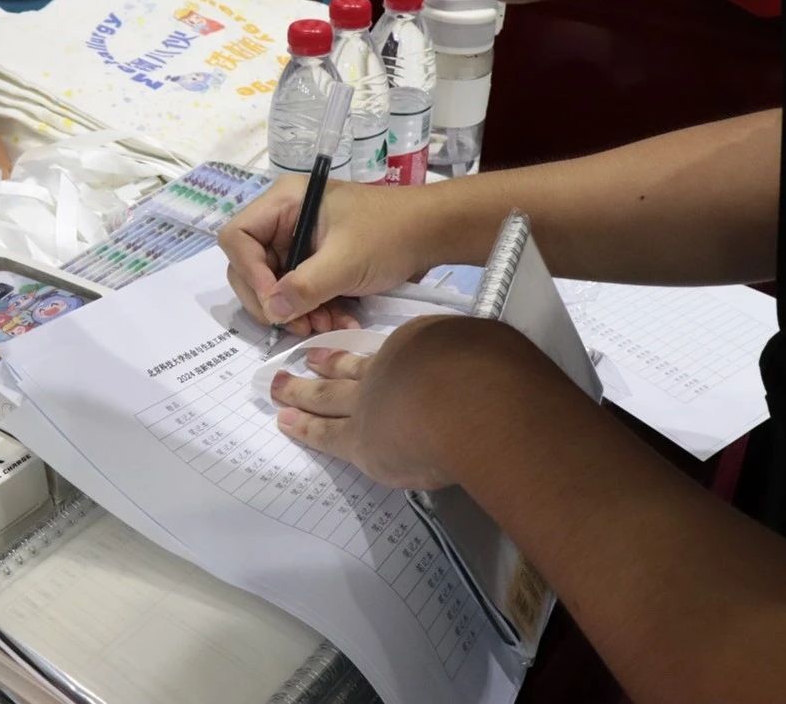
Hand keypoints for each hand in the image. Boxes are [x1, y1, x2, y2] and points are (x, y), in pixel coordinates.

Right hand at [218, 177, 435, 337]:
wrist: (434, 234)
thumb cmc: (390, 234)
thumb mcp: (345, 261)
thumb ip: (304, 287)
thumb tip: (272, 311)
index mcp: (285, 203)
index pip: (238, 237)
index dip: (248, 272)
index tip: (274, 302)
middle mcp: (285, 220)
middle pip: (249, 266)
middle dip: (272, 300)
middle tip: (297, 325)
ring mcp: (300, 242)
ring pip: (275, 285)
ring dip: (295, 311)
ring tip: (323, 327)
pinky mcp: (316, 262)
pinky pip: (299, 291)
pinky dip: (313, 310)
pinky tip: (337, 322)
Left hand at [271, 315, 558, 489]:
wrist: (467, 398)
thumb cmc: (489, 371)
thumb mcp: (493, 350)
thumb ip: (487, 359)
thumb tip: (507, 369)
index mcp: (424, 345)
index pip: (396, 352)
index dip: (378, 352)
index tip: (364, 351)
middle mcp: (391, 366)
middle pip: (354, 367)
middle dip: (328, 365)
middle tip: (306, 361)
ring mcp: (371, 401)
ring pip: (328, 397)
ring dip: (301, 392)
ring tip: (278, 388)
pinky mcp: (363, 440)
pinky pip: (326, 433)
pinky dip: (304, 428)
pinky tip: (287, 424)